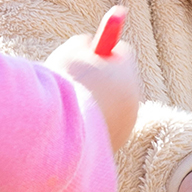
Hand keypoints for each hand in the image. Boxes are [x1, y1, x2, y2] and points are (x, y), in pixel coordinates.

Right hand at [46, 17, 139, 150]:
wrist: (58, 133)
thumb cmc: (61, 90)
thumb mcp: (67, 55)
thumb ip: (82, 45)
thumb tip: (87, 45)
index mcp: (126, 74)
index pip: (123, 53)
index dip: (104, 51)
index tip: (88, 52)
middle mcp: (133, 100)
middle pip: (121, 81)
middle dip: (103, 79)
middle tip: (79, 78)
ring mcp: (126, 126)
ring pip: (111, 108)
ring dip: (94, 105)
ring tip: (68, 107)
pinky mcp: (115, 146)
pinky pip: (104, 129)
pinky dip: (91, 126)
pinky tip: (71, 127)